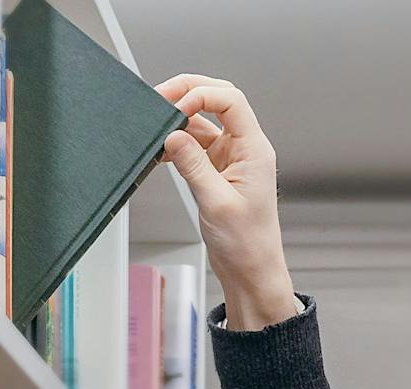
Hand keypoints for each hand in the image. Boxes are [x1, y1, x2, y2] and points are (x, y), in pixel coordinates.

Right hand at [155, 75, 297, 330]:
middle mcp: (245, 149)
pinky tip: (162, 149)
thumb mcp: (216, 203)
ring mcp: (231, 159)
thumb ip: (193, 166)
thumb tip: (173, 136)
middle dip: (188, 93)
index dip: (201, 95)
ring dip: (180, 120)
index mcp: (254, 150)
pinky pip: (196, 146)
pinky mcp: (218, 172)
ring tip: (156, 124)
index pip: (230, 100)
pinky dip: (178, 143)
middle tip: (160, 98)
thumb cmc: (246, 245)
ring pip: (204, 123)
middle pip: (218, 101)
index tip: (177, 109)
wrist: (251, 273)